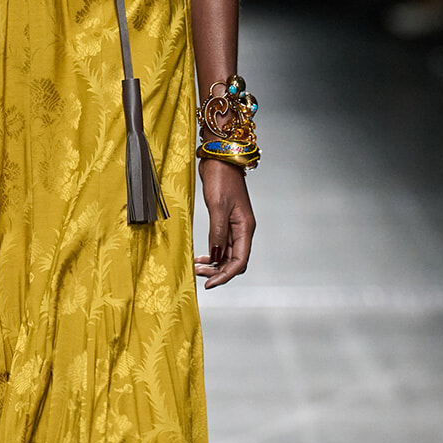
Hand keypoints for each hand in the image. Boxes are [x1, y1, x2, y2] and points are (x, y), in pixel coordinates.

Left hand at [194, 160, 254, 288]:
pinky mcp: (225, 221)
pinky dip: (212, 254)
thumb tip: (216, 257)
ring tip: (196, 267)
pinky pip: (221, 245)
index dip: (225, 275)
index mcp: (245, 228)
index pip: (239, 261)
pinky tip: (201, 258)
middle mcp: (243, 230)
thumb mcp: (217, 207)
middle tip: (198, 275)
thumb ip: (217, 233)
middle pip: (235, 261)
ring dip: (214, 264)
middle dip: (218, 272)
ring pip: (227, 255)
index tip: (208, 284)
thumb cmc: (221, 179)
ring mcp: (234, 226)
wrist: (219, 159)